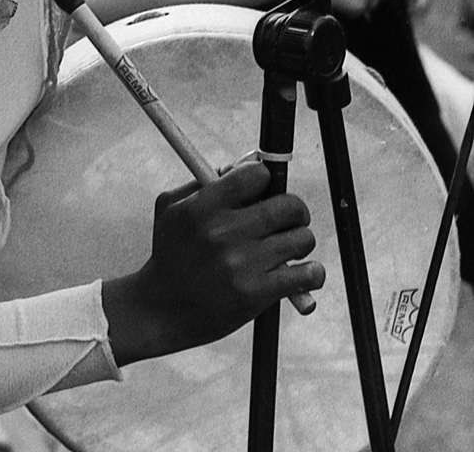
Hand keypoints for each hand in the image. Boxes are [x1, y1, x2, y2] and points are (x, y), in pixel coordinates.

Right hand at [102, 162, 323, 365]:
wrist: (161, 309)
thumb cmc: (170, 253)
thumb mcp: (172, 208)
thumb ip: (205, 182)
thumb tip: (247, 165)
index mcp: (203, 206)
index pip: (257, 175)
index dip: (265, 179)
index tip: (265, 190)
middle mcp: (223, 232)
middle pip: (288, 206)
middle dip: (295, 210)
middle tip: (290, 218)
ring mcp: (241, 264)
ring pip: (302, 239)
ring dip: (301, 241)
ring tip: (290, 247)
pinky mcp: (256, 294)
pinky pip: (306, 275)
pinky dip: (312, 273)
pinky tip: (304, 272)